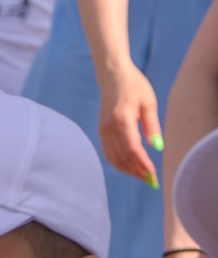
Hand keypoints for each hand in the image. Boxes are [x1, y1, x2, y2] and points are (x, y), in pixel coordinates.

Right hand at [100, 59, 164, 185]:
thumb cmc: (134, 86)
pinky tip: (130, 167)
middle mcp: (109, 128)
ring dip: (128, 170)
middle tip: (151, 181)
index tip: (153, 174)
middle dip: (137, 171)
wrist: (112, 75)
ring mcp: (103, 130)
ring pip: (114, 158)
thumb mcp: (148, 103)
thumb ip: (151, 126)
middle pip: (123, 157)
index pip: (133, 150)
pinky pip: (108, 153)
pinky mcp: (101, 131)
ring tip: (142, 176)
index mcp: (122, 120)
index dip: (143, 164)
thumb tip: (156, 148)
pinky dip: (119, 163)